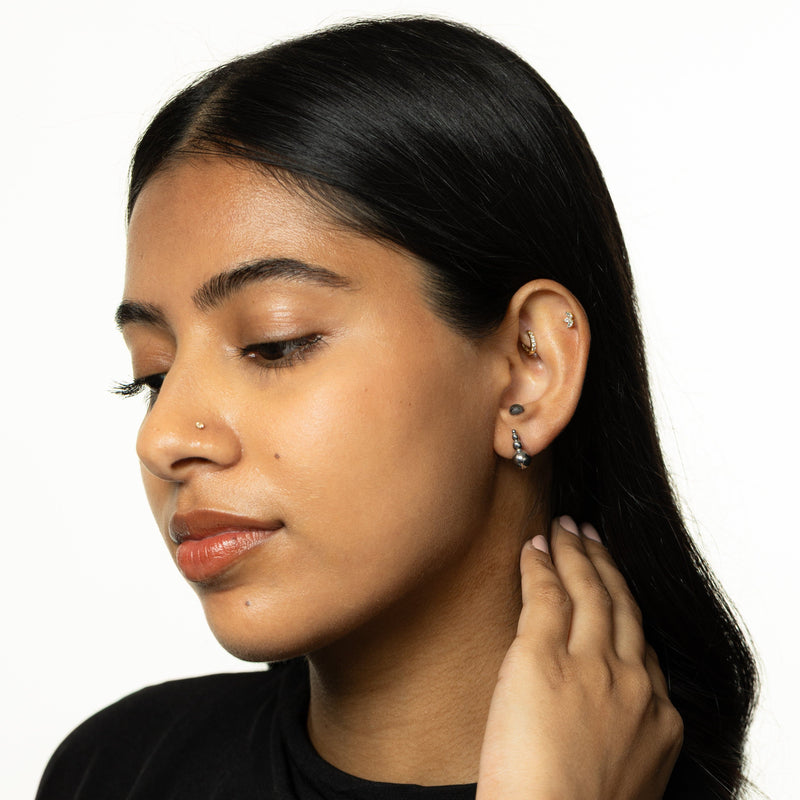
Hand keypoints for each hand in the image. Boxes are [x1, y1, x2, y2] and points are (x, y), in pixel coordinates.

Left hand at [477, 517, 682, 799]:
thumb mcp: (621, 775)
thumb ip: (618, 733)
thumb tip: (600, 718)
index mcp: (657, 719)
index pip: (644, 649)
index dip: (626, 611)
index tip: (614, 591)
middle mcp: (632, 684)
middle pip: (623, 607)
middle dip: (607, 566)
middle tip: (592, 535)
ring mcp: (590, 666)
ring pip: (590, 591)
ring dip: (577, 552)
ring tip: (565, 526)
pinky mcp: (542, 656)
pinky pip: (546, 594)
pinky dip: (541, 564)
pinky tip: (534, 545)